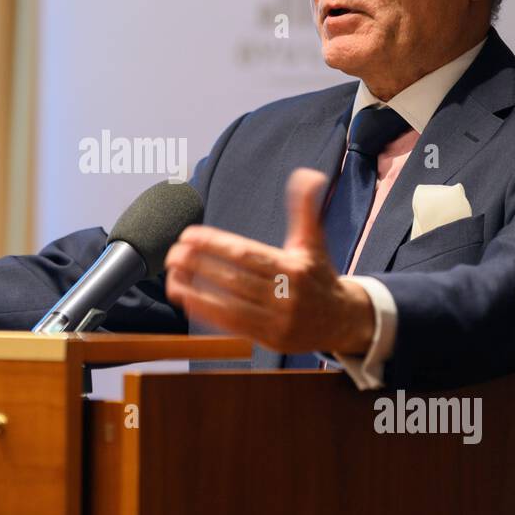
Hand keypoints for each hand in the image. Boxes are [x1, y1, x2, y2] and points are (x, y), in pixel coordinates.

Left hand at [164, 167, 374, 354]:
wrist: (342, 321)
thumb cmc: (319, 276)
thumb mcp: (313, 242)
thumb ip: (305, 208)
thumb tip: (308, 175)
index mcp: (293, 268)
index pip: (246, 254)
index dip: (215, 244)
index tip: (189, 235)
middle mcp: (285, 294)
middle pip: (233, 278)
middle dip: (199, 264)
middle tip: (173, 252)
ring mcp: (277, 320)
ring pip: (228, 304)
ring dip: (195, 290)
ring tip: (172, 274)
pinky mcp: (268, 339)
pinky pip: (231, 325)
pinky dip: (206, 312)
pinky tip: (186, 298)